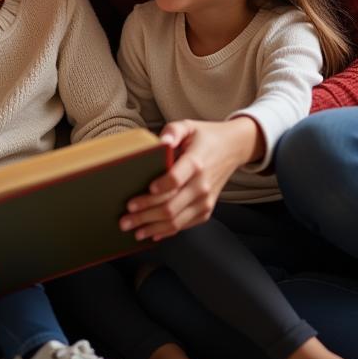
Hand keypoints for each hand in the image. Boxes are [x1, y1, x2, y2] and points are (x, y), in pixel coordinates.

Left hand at [120, 117, 262, 240]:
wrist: (233, 148)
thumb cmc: (205, 137)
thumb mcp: (189, 125)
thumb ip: (173, 130)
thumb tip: (162, 141)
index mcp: (196, 162)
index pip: (174, 181)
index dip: (155, 192)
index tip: (135, 198)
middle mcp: (202, 185)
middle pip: (170, 206)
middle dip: (144, 215)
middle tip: (124, 220)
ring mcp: (205, 200)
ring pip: (176, 220)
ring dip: (153, 227)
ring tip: (133, 230)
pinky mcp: (206, 209)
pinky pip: (185, 225)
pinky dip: (167, 231)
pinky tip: (152, 232)